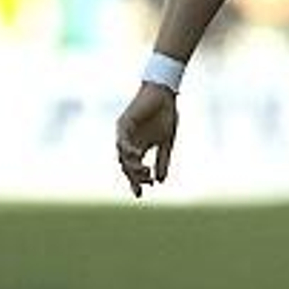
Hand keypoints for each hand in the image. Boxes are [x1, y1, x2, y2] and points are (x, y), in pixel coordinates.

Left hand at [116, 82, 178, 197]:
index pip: (134, 169)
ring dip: (132, 165)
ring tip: (144, 171)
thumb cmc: (166, 114)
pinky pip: (122, 141)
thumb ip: (163, 160)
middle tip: (147, 180)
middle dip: (135, 176)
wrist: (164, 93)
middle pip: (127, 165)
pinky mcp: (123, 124)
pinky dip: (128, 150)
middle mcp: (129, 143)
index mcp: (139, 147)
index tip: (140, 195)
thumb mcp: (167, 141)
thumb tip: (160, 181)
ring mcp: (125, 134)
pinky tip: (136, 155)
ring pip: (122, 156)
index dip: (136, 182)